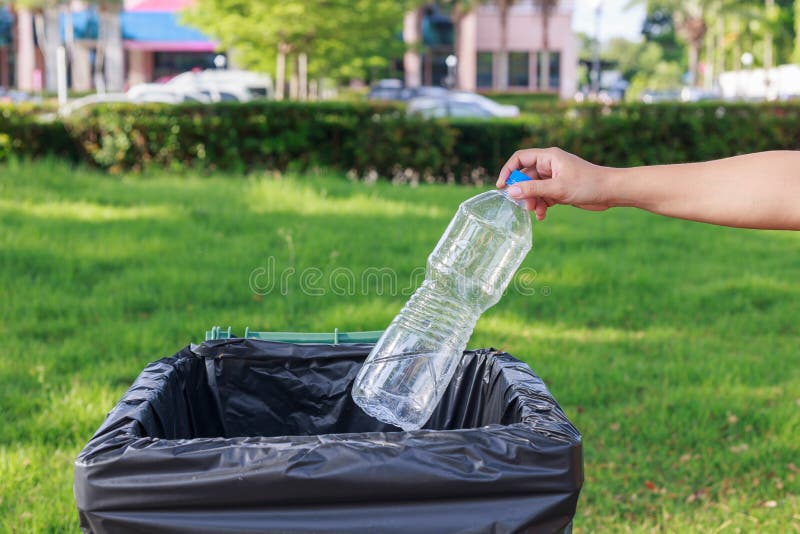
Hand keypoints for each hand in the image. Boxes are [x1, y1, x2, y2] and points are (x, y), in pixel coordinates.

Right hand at [497, 147, 612, 220]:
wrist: (611, 191)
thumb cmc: (588, 184)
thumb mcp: (557, 188)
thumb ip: (533, 190)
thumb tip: (510, 192)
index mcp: (548, 157)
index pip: (520, 158)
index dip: (508, 171)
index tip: (502, 186)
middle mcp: (549, 165)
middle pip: (525, 176)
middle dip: (523, 192)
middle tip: (525, 206)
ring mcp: (554, 177)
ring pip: (534, 189)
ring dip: (533, 201)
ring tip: (538, 212)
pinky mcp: (559, 189)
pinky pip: (543, 196)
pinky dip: (541, 205)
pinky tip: (543, 215)